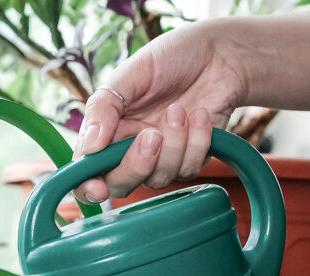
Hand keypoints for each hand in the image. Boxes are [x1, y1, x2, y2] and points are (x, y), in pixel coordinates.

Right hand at [73, 20, 248, 203]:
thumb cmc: (172, 57)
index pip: (87, 171)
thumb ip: (103, 109)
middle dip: (136, 166)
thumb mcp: (131, 74)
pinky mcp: (190, 158)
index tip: (99, 188)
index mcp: (107, 130)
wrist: (222, 53)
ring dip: (173, 144)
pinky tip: (201, 116)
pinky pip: (188, 169)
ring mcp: (161, 156)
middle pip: (121, 184)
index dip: (88, 186)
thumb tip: (88, 147)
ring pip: (158, 178)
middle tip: (151, 136)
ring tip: (180, 110)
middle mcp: (129, 148)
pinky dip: (197, 141)